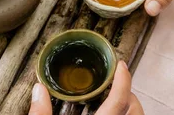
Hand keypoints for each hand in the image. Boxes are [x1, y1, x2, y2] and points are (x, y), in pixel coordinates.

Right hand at [29, 61, 143, 114]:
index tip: (122, 65)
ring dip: (128, 107)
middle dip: (129, 94)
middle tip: (115, 84)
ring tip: (114, 100)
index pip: (120, 100)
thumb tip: (39, 89)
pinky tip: (109, 114)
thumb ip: (41, 113)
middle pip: (135, 109)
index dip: (124, 80)